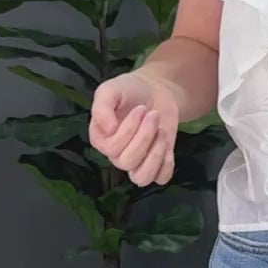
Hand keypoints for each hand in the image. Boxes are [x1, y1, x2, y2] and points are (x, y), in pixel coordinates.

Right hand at [88, 71, 178, 186]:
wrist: (155, 90)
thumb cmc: (129, 90)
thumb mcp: (110, 89)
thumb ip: (101, 106)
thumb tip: (108, 130)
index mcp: (101, 139)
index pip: (111, 148)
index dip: (128, 130)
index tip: (140, 109)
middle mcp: (116, 155)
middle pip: (127, 161)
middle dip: (144, 137)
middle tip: (153, 115)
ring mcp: (136, 162)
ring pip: (142, 177)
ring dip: (155, 155)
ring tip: (161, 132)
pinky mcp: (156, 163)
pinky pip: (160, 178)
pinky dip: (166, 165)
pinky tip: (166, 144)